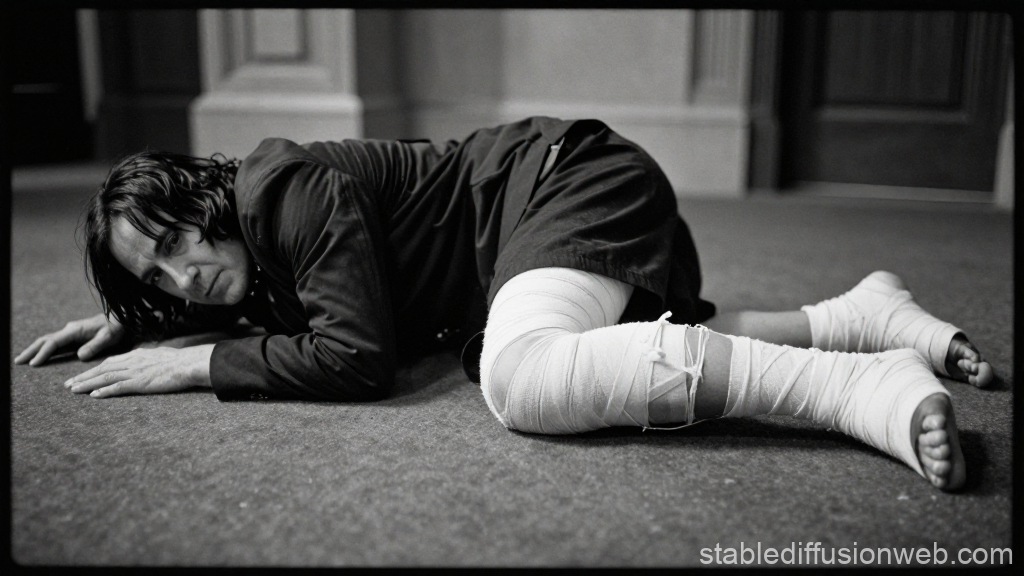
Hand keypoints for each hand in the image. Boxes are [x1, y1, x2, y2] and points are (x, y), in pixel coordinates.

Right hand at [15, 313, 124, 365]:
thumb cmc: (116, 327)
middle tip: (17, 362)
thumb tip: (80, 356)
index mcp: (75, 330)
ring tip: (22, 360)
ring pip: (48, 341)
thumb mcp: (109, 336)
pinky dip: (44, 350)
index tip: (34, 363)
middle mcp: (70, 330)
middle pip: (45, 340)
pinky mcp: (74, 337)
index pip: (54, 342)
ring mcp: (71, 333)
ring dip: (34, 350)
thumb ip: (95, 345)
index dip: (43, 353)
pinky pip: (55, 344)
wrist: (121, 318)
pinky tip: (39, 357)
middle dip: (31, 351)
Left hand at [63, 344, 214, 397]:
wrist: (190, 363)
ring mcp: (136, 371)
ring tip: (73, 390)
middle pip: (103, 368)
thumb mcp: (161, 356)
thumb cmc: (182, 361)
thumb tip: (146, 364)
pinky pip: (118, 387)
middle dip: (84, 376)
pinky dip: (105, 391)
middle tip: (68, 385)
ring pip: (106, 377)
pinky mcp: (141, 382)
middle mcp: (132, 361)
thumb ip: (149, 359)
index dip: (94, 369)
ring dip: (87, 384)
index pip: (111, 362)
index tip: (83, 375)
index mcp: (137, 354)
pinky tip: (94, 396)